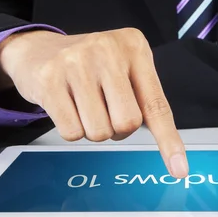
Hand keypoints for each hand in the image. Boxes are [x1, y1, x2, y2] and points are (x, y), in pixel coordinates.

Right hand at [0, 28, 188, 178]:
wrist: (37, 49)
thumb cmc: (90, 66)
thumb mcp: (124, 67)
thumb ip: (146, 98)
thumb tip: (172, 154)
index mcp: (134, 46)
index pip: (156, 104)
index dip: (169, 140)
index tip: (180, 170)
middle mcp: (107, 50)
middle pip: (127, 123)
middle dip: (118, 128)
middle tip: (105, 108)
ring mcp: (76, 63)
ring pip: (99, 132)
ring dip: (93, 129)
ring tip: (84, 104)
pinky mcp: (49, 80)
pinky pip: (71, 132)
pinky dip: (72, 129)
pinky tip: (66, 105)